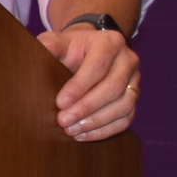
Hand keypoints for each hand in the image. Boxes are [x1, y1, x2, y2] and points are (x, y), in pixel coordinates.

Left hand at [37, 24, 139, 140]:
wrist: (89, 51)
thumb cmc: (71, 47)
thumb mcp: (59, 41)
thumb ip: (51, 45)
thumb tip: (42, 50)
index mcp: (110, 42)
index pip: (98, 66)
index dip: (79, 86)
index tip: (60, 102)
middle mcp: (128, 60)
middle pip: (113, 87)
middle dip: (86, 107)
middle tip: (63, 121)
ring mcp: (135, 81)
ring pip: (124, 105)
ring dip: (96, 121)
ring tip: (71, 130)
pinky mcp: (134, 98)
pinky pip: (126, 118)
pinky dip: (105, 130)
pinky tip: (83, 135)